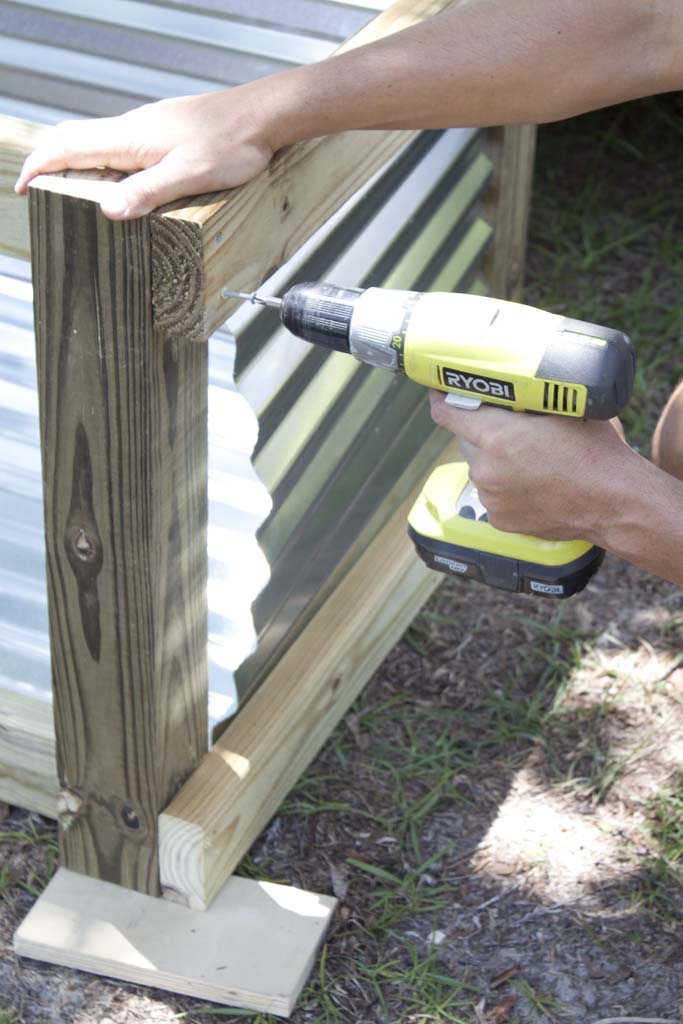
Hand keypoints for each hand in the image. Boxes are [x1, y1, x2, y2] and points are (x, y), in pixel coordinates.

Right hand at [14, 85, 276, 219]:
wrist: (262, 116)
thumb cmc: (231, 143)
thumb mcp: (189, 174)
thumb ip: (147, 192)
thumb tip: (107, 210)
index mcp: (130, 139)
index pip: (68, 147)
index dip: (41, 167)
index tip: (25, 188)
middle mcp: (133, 128)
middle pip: (76, 140)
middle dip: (51, 163)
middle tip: (40, 189)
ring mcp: (148, 128)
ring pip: (98, 141)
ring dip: (76, 162)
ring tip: (71, 190)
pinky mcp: (164, 132)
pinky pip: (120, 144)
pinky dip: (103, 160)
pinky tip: (117, 179)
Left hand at [429, 391, 633, 541]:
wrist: (614, 502)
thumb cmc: (595, 452)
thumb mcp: (564, 409)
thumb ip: (529, 398)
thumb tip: (513, 384)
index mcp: (496, 436)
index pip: (447, 412)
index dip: (443, 398)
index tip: (441, 392)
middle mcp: (486, 469)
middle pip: (466, 440)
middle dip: (480, 430)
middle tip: (506, 426)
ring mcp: (491, 497)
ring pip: (480, 469)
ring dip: (493, 460)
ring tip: (528, 459)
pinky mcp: (499, 520)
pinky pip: (492, 494)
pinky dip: (504, 487)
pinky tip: (531, 482)